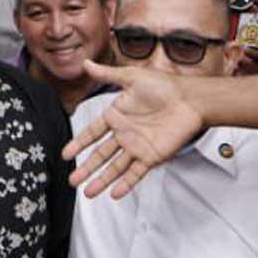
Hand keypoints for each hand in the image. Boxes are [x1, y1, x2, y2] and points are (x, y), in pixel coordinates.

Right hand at [64, 61, 205, 197]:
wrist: (190, 100)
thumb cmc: (164, 86)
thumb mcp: (131, 77)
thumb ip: (107, 74)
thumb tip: (86, 64)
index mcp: (117, 115)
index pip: (93, 132)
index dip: (79, 143)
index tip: (67, 154)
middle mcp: (125, 133)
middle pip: (101, 155)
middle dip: (86, 168)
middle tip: (72, 180)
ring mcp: (138, 146)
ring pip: (115, 167)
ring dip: (101, 180)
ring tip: (88, 192)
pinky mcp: (152, 156)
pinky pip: (136, 173)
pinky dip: (125, 184)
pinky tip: (114, 193)